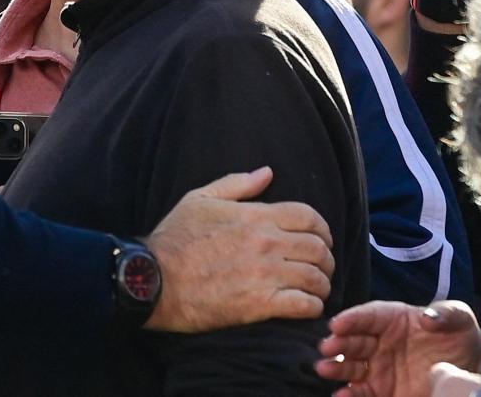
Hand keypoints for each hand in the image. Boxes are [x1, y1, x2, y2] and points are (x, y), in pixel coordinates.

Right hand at [144, 166, 333, 331]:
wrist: (154, 279)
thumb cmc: (175, 239)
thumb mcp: (200, 199)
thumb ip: (237, 184)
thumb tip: (267, 172)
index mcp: (255, 216)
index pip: (308, 216)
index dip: (323, 228)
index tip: (322, 239)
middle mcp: (265, 243)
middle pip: (318, 248)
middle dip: (327, 258)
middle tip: (322, 268)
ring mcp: (264, 274)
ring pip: (316, 277)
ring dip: (323, 284)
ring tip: (317, 290)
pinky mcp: (259, 305)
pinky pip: (304, 305)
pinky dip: (312, 307)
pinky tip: (307, 307)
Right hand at [316, 300, 480, 396]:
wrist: (472, 368)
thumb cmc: (461, 336)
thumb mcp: (459, 317)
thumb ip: (445, 313)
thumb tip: (426, 317)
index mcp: (393, 318)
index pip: (367, 316)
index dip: (352, 319)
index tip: (337, 324)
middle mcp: (380, 342)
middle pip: (354, 340)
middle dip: (339, 343)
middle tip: (327, 347)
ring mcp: (380, 368)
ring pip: (352, 366)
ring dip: (337, 367)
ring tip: (325, 369)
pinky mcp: (384, 391)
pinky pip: (363, 392)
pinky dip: (351, 394)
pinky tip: (342, 395)